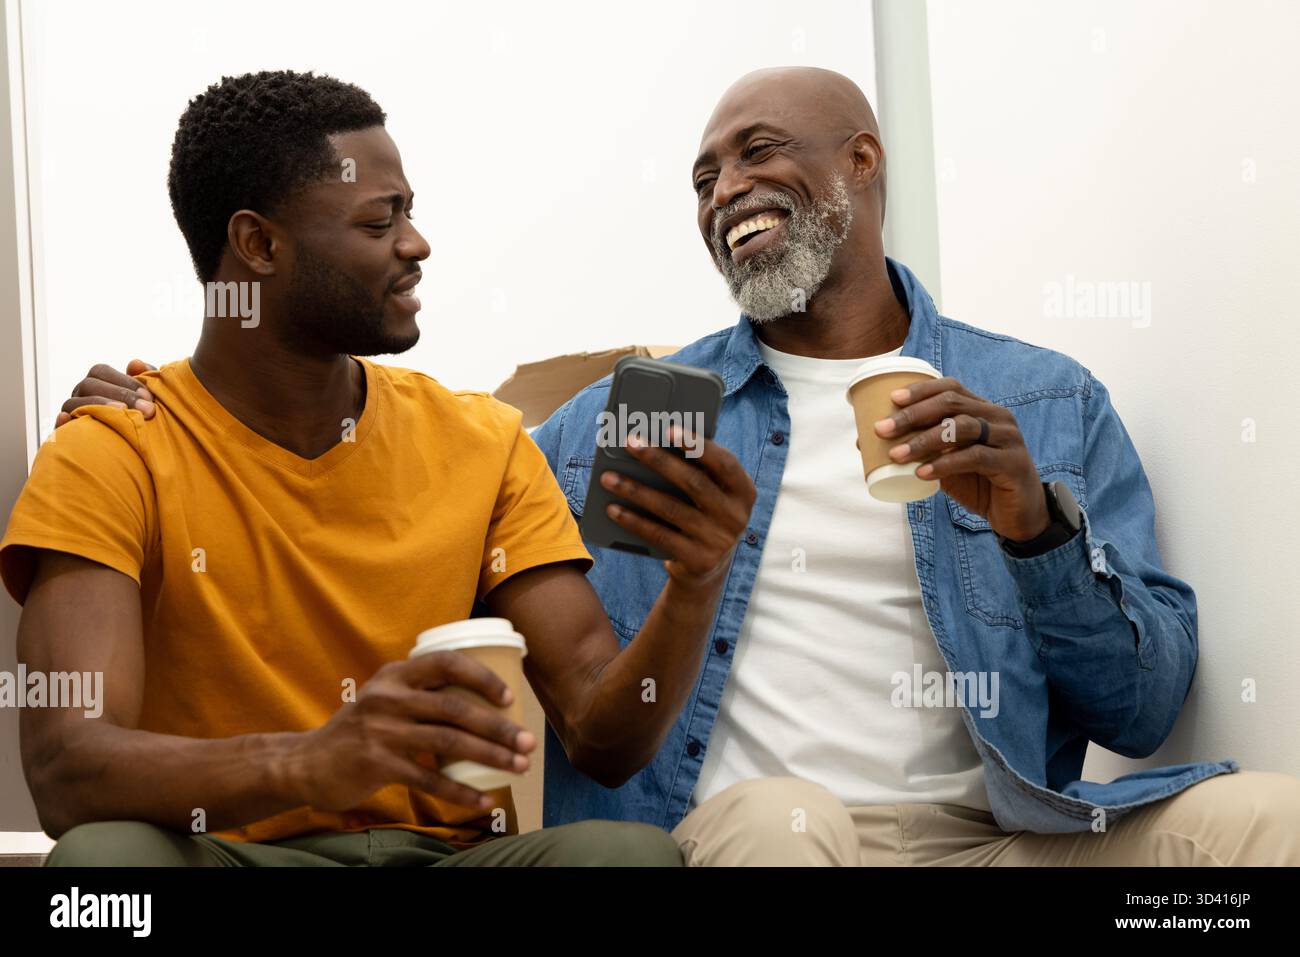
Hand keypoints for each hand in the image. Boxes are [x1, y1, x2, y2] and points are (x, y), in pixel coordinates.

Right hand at [57, 359, 157, 427]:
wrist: (130, 458)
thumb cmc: (140, 420)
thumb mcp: (145, 399)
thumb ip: (144, 378)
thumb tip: (135, 363)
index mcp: (96, 383)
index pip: (101, 371)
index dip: (125, 381)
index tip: (149, 397)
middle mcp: (80, 396)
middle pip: (88, 385)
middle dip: (119, 394)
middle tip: (146, 409)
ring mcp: (70, 414)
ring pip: (72, 404)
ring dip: (97, 406)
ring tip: (122, 413)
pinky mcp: (65, 436)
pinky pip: (58, 428)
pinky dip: (62, 423)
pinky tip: (69, 420)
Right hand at [285, 651, 534, 812]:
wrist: (306, 763)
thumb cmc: (359, 730)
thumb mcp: (384, 698)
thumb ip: (420, 693)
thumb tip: (479, 702)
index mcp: (396, 674)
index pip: (447, 663)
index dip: (482, 678)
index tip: (509, 697)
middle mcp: (388, 697)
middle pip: (456, 708)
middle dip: (499, 727)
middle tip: (528, 743)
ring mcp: (382, 730)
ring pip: (449, 741)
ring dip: (490, 756)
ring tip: (518, 767)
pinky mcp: (377, 764)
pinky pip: (429, 779)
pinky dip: (461, 790)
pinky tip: (484, 798)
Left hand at [599, 426, 756, 590]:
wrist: (711, 566)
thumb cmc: (705, 513)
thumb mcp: (713, 493)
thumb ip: (698, 470)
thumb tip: (655, 441)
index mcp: (744, 491)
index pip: (724, 463)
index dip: (698, 445)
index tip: (669, 429)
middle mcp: (736, 516)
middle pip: (693, 483)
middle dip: (658, 460)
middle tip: (631, 443)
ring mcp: (718, 540)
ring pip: (670, 509)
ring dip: (636, 490)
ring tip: (609, 477)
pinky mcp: (698, 560)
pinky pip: (659, 535)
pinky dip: (633, 521)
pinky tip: (613, 509)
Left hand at [874, 377, 1050, 541]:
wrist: (1018, 514)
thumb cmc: (979, 483)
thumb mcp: (946, 463)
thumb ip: (920, 450)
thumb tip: (866, 443)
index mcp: (982, 409)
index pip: (951, 388)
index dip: (921, 390)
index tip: (891, 399)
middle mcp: (997, 417)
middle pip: (952, 403)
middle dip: (913, 414)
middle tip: (883, 430)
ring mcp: (1008, 438)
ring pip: (962, 427)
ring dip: (924, 440)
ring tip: (896, 455)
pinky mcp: (1012, 463)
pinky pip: (975, 457)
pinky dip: (945, 464)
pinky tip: (923, 473)